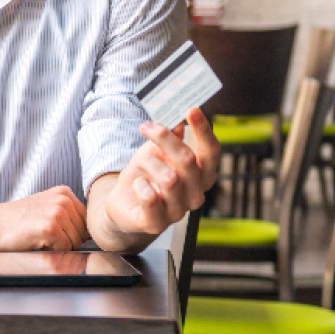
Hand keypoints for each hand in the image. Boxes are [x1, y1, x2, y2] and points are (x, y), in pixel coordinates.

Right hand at [0, 186, 87, 250]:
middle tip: (43, 235)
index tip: (54, 232)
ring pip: (75, 243)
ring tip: (39, 237)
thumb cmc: (16, 220)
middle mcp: (64, 200)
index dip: (72, 232)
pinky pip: (65, 249)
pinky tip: (36, 241)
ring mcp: (58, 213)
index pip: (85, 221)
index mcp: (64, 193)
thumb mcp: (45, 206)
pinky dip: (52, 251)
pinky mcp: (51, 228)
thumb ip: (67, 213)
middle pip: (82, 233)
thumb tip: (89, 232)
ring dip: (59, 247)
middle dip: (66, 240)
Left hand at [104, 107, 219, 239]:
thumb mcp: (158, 150)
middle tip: (146, 126)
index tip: (191, 109)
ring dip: (149, 163)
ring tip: (141, 165)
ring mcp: (178, 212)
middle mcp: (195, 195)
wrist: (123, 203)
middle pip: (188, 160)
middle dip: (164, 139)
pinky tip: (138, 184)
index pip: (211, 153)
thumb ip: (171, 136)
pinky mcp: (156, 223)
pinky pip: (150, 198)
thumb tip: (179, 119)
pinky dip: (140, 184)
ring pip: (169, 178)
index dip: (203, 131)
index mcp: (201, 176)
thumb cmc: (146, 174)